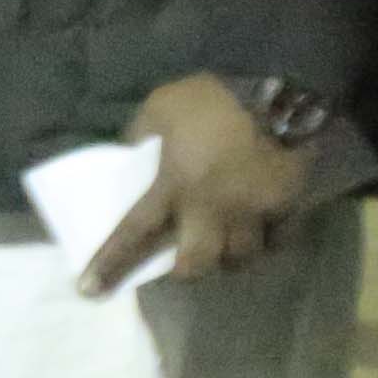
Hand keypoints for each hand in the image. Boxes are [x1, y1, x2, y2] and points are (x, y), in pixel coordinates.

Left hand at [85, 74, 314, 292]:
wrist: (280, 86)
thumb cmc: (212, 98)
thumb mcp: (160, 108)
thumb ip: (142, 138)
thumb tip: (132, 158)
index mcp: (175, 185)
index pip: (135, 233)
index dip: (111, 264)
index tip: (88, 291)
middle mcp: (213, 208)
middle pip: (197, 263)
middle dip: (186, 269)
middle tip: (180, 259)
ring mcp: (253, 209)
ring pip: (241, 256)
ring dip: (228, 256)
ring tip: (222, 245)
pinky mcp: (288, 202)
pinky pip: (279, 238)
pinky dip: (268, 241)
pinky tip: (261, 232)